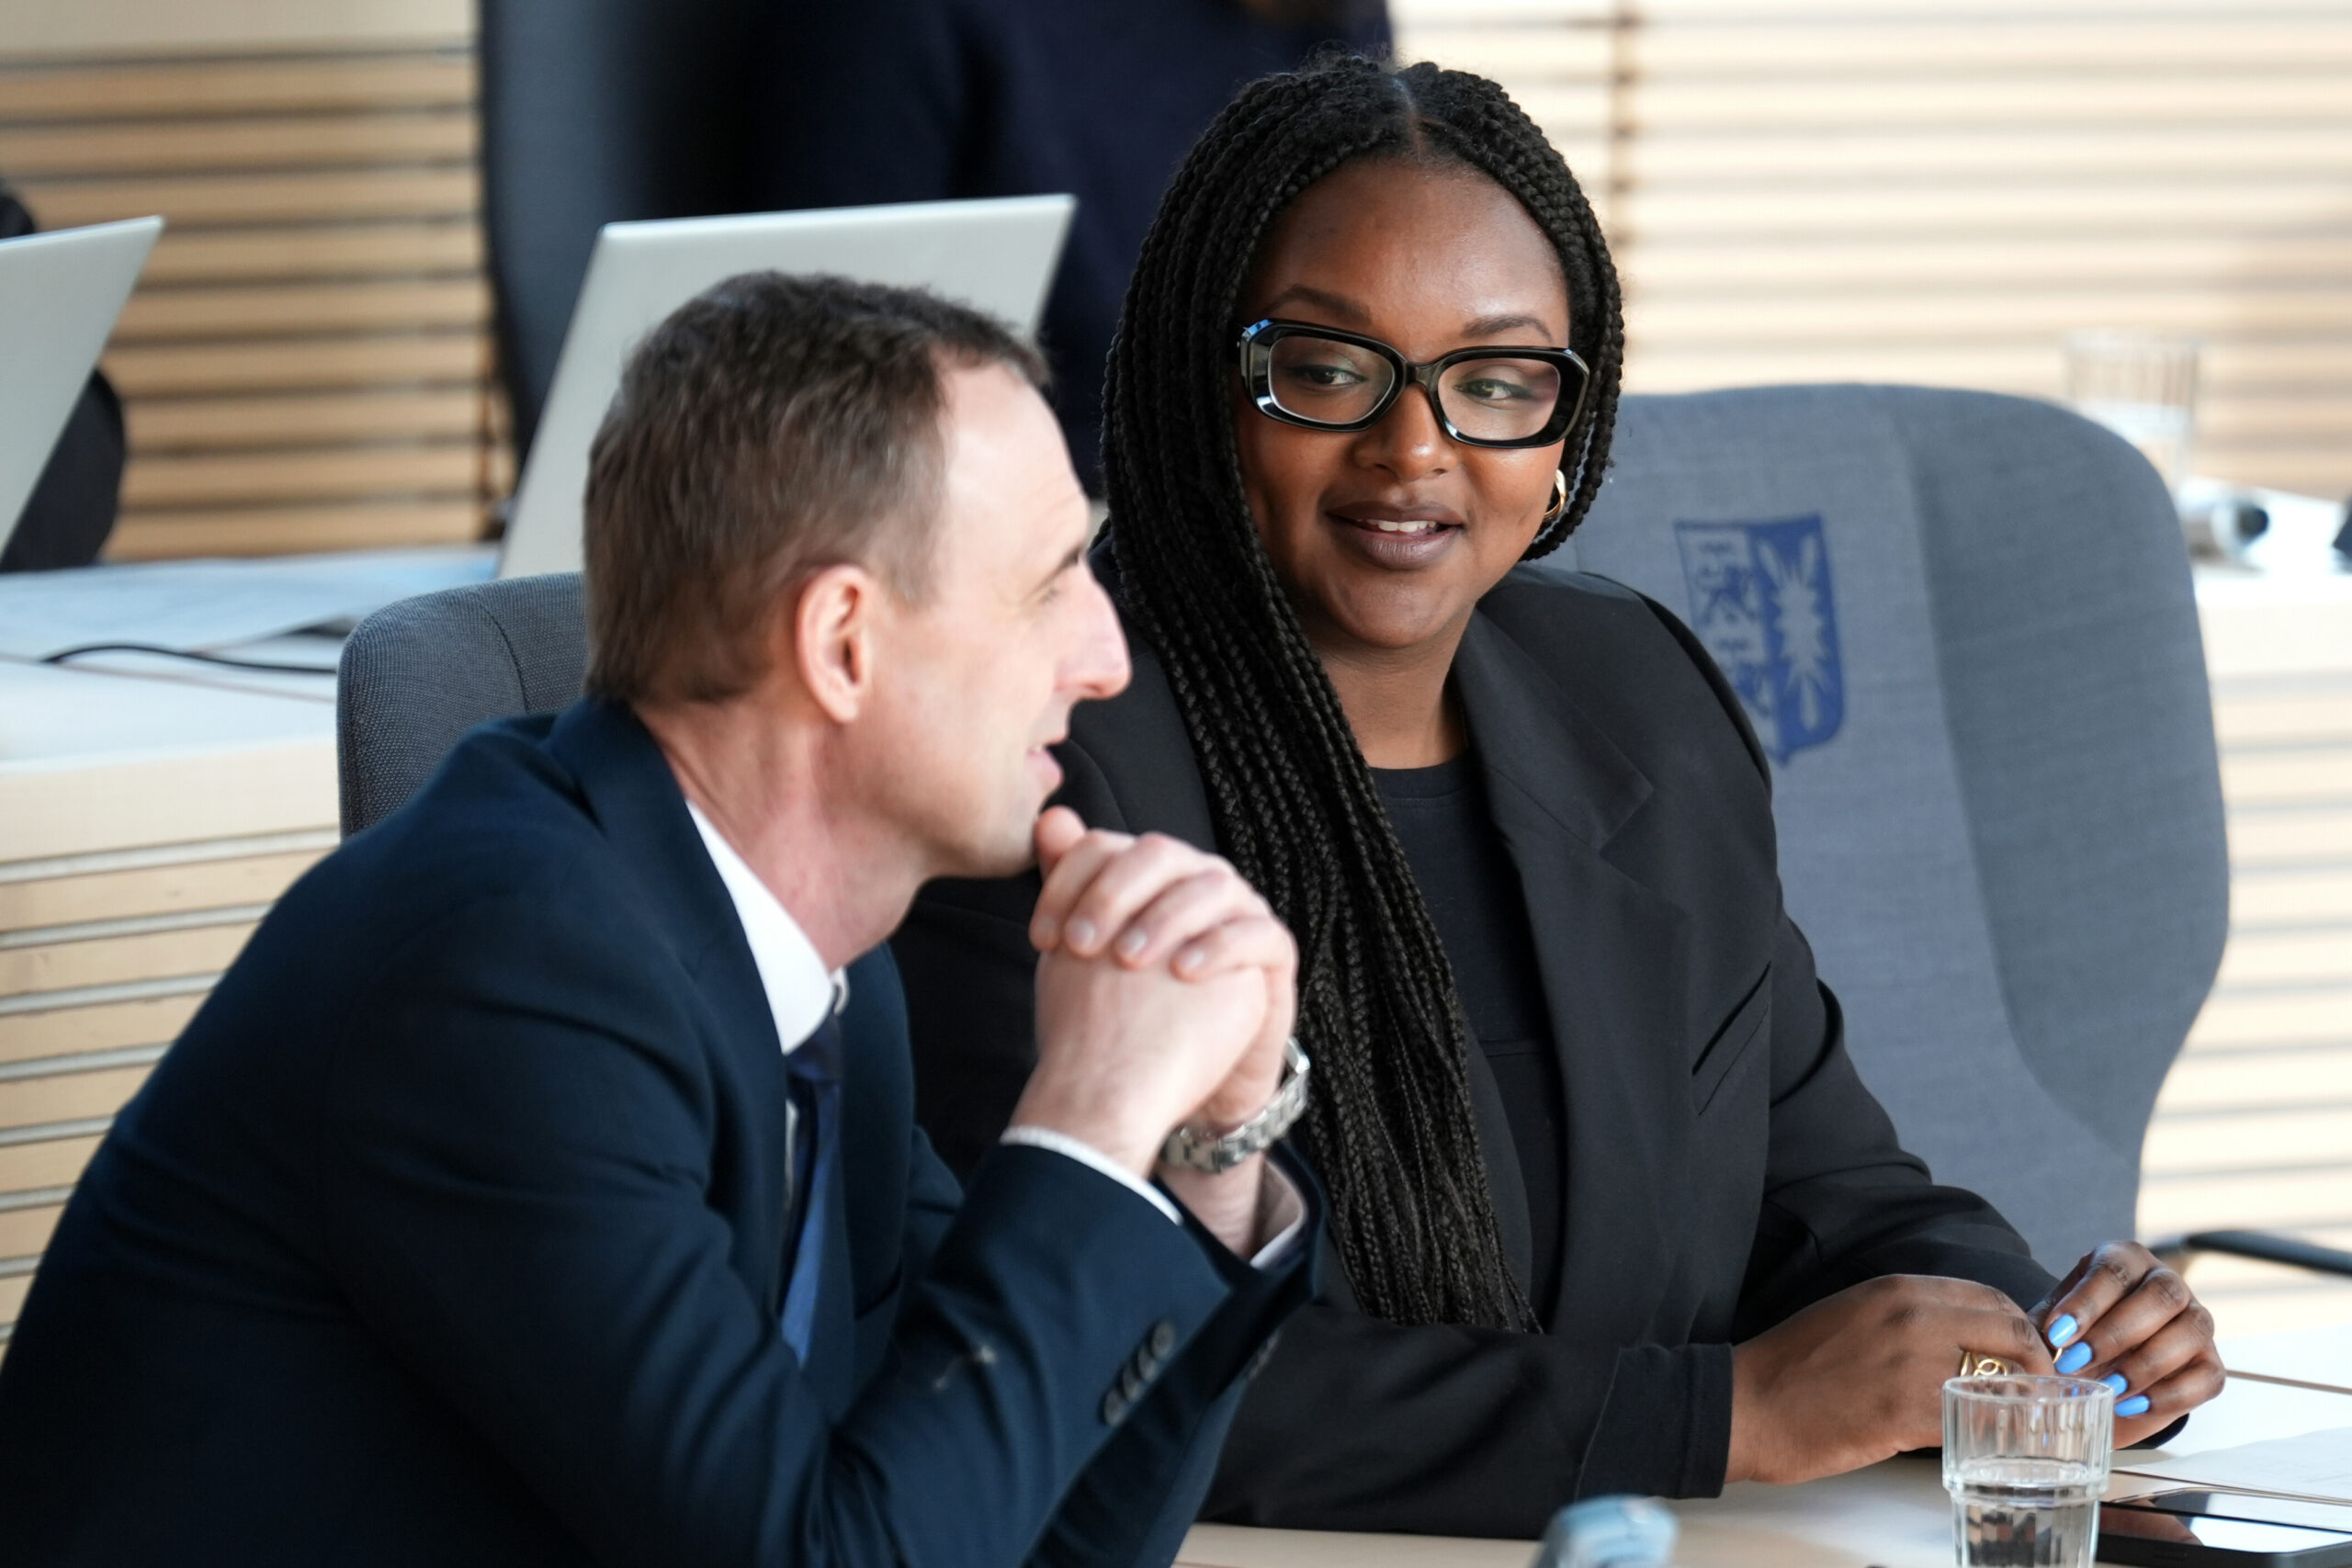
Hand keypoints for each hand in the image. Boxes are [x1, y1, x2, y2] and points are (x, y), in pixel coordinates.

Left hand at [1014, 809, 1295, 1179]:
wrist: (1176, 1075)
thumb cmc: (1129, 1012)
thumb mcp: (1090, 955)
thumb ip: (1070, 890)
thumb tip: (1048, 819)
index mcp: (1148, 874)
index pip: (1106, 847)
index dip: (1068, 883)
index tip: (1042, 939)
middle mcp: (1195, 878)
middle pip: (1158, 854)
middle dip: (1113, 894)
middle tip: (1081, 946)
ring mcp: (1240, 909)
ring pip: (1211, 886)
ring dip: (1165, 918)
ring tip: (1128, 960)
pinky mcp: (1274, 950)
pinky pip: (1258, 932)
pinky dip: (1220, 946)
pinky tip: (1183, 970)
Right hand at [1728, 1275, 2055, 1484]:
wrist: (1748, 1403)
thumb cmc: (1793, 1364)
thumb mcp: (1852, 1314)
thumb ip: (1907, 1318)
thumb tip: (1957, 1340)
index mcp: (1898, 1289)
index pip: (1993, 1299)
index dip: (2022, 1330)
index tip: (2029, 1356)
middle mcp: (1914, 1318)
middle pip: (2013, 1335)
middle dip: (2037, 1366)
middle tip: (2039, 1394)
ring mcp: (1912, 1366)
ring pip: (2001, 1382)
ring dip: (2018, 1407)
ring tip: (2019, 1425)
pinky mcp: (1906, 1414)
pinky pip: (1972, 1423)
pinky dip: (1987, 1436)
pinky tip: (1984, 1446)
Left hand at [2032, 1241, 2222, 1442]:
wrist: (2101, 1376)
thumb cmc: (2073, 1338)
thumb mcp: (2051, 1325)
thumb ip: (2039, 1328)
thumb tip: (2024, 1341)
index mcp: (2124, 1261)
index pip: (2114, 1271)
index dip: (2087, 1302)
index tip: (2057, 1333)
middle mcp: (2167, 1283)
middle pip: (2161, 1295)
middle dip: (2117, 1332)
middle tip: (2075, 1362)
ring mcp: (2196, 1322)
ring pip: (2191, 1330)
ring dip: (2145, 1364)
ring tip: (2106, 1389)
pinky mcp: (2210, 1364)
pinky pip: (2206, 1377)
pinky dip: (2169, 1395)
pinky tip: (2131, 1405)